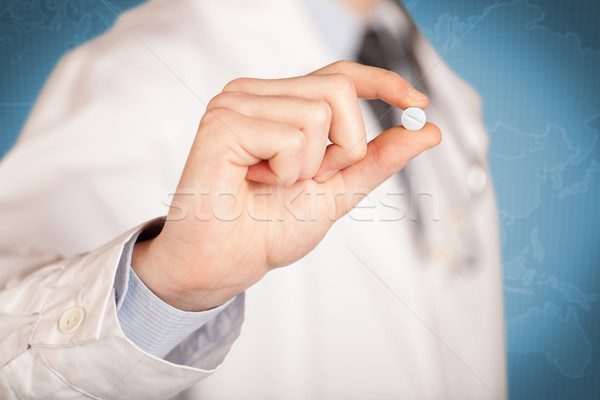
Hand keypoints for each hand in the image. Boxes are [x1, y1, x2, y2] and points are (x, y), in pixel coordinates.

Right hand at [132, 61, 440, 310]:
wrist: (225, 264)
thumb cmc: (268, 228)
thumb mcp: (338, 190)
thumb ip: (378, 159)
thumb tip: (428, 131)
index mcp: (279, 104)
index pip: (338, 74)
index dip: (382, 82)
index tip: (417, 102)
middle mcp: (256, 94)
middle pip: (338, 90)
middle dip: (342, 147)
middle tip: (306, 178)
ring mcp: (236, 103)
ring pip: (318, 112)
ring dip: (310, 165)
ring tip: (274, 183)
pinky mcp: (223, 123)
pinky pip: (291, 137)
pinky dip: (286, 173)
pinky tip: (255, 182)